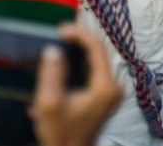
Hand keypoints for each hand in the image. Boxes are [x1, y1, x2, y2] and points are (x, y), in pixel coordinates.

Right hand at [30, 23, 122, 145]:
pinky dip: (81, 61)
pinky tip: (65, 57)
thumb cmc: (60, 132)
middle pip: (99, 52)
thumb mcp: (49, 103)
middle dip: (80, 39)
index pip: (97, 49)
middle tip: (59, 32)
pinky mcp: (105, 94)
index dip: (80, 34)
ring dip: (79, 49)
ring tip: (61, 40)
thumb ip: (52, 74)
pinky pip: (94, 69)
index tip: (61, 28)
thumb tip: (53, 48)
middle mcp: (113, 86)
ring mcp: (111, 90)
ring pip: (97, 59)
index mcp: (105, 86)